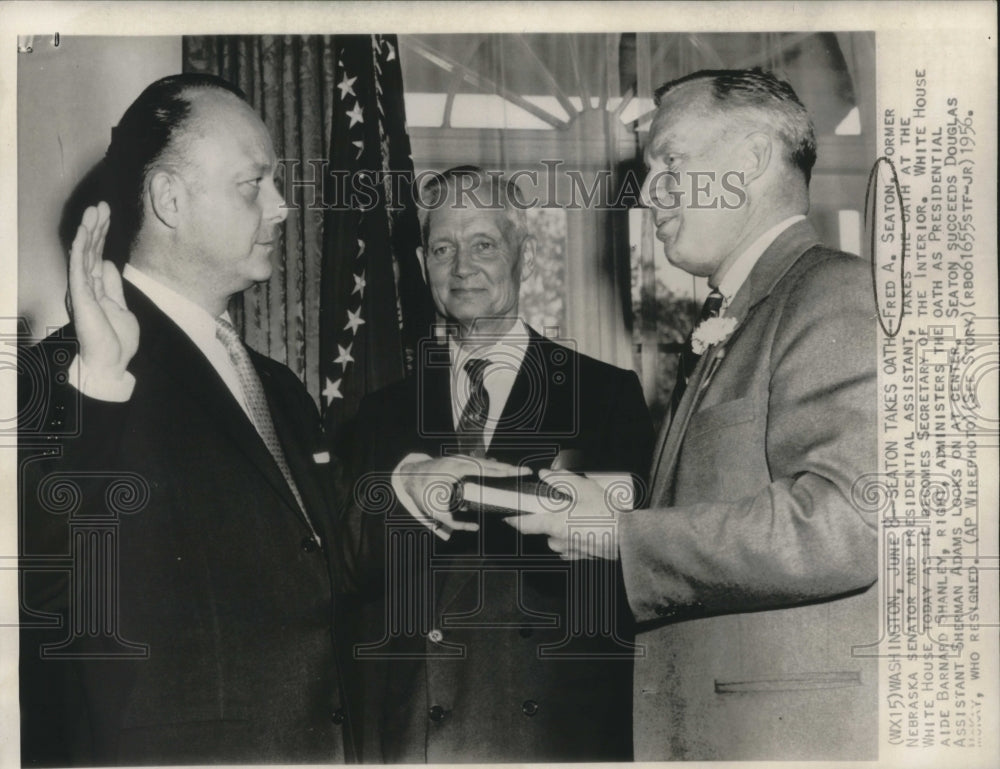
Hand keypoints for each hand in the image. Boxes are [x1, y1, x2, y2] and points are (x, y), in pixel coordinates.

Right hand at [67, 203, 138, 379]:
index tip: (107, 214)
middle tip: (101, 205)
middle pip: (90, 250)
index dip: (101, 234)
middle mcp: (86, 287)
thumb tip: (108, 263)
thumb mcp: (121, 308)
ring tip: (93, 210)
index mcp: (96, 289)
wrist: (112, 364)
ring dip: (88, 231)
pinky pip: (78, 267)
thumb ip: (113, 286)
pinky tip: (83, 233)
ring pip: (83, 254)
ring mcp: (82, 291)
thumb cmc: (116, 342)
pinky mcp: (81, 296)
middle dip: (96, 226)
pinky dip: (81, 249)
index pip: (97, 255)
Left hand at [399, 455, 528, 532]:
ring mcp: (460, 458)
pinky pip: (478, 462)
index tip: (520, 472)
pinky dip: (490, 466)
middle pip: (491, 463)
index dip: (506, 471)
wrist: (409, 476)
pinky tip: (497, 470)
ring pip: (485, 461)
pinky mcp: (458, 460)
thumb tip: (475, 527)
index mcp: (459, 470)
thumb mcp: (436, 512)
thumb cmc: (422, 493)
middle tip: (526, 471)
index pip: (488, 469)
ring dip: (500, 466)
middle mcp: (461, 461)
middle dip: (509, 467)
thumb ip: (456, 523)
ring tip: (516, 472)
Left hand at [504, 469, 626, 559]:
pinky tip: (588, 526)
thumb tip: (546, 474)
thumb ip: (561, 479)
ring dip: (563, 528)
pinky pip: (571, 545)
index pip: (523, 524)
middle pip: (543, 530)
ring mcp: (570, 550)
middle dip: (550, 518)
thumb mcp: (584, 488)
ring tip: (580, 515)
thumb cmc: (608, 514)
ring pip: (558, 538)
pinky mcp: (582, 556)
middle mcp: (559, 540)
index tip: (507, 514)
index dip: (513, 519)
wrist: (629, 537)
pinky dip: (575, 536)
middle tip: (564, 506)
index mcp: (554, 524)